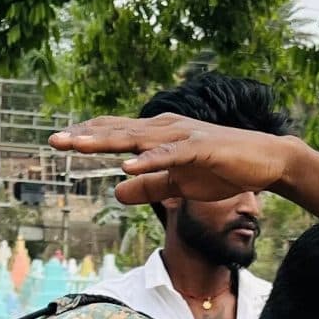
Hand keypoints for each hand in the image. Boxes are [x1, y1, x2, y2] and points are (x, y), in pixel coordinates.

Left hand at [50, 114, 294, 206]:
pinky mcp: (201, 148)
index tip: (58, 141)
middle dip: (84, 136)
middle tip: (53, 140)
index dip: (87, 137)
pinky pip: (170, 155)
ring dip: (105, 142)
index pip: (116, 133)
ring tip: (76, 146)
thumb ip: (148, 186)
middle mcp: (166, 129)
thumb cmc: (223, 169)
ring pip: (137, 140)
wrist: (265, 161)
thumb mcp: (179, 185)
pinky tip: (127, 166)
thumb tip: (116, 189)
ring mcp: (183, 136)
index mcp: (158, 136)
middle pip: (118, 132)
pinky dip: (149, 160)